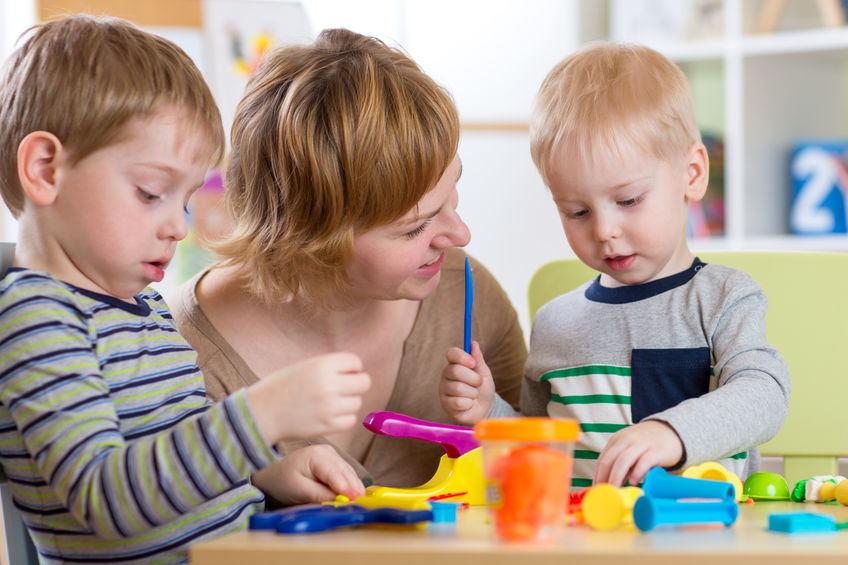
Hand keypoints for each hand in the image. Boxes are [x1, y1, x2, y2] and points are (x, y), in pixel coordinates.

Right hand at [247, 352, 370, 443]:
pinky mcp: (328, 426)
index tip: (342, 373)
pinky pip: (350, 420)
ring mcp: (330, 406)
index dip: (351, 368)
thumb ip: (330, 367)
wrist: (260, 413)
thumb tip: (358, 371)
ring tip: (329, 403)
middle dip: (356, 384)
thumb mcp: (304, 367)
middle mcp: (328, 384)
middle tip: (342, 389)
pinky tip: (328, 415)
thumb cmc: (281, 387)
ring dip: (348, 402)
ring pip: (357, 402)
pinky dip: (343, 418)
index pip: (355, 362)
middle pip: (364, 382)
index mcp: (321, 364)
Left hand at [251, 445, 364, 505]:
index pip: (335, 474)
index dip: (347, 488)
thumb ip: (320, 495)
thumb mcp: (299, 490)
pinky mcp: (335, 462)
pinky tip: (350, 497)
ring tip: (355, 504)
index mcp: (316, 455)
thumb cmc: (283, 482)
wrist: (274, 476)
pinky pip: (347, 476)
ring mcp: (333, 455)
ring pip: (350, 474)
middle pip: (346, 473)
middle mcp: (328, 452)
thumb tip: (341, 502)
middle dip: (354, 490)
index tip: (356, 501)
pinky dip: (349, 487)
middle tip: (359, 506)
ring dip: (353, 489)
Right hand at [438, 341, 493, 424]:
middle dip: (473, 378)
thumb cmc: (483, 388)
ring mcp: (444, 389)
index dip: (462, 357)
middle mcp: (446, 375)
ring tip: (473, 395)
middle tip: (478, 383)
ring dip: (473, 393)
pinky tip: (468, 404)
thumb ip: (478, 359)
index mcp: (454, 364)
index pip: (451, 353)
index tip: (473, 363)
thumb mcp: (483, 372)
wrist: (485, 408)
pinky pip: (459, 402)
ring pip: (459, 388)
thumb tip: (474, 343)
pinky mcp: (445, 404)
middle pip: (456, 371)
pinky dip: (469, 404)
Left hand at [593, 420, 683, 486]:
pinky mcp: (657, 450)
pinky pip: (644, 461)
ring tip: (615, 490)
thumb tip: (609, 485)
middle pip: (609, 460)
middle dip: (604, 478)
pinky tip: (633, 482)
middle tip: (603, 493)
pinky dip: (637, 472)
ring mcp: (641, 444)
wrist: (670, 431)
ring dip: (616, 477)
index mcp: (617, 440)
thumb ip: (620, 465)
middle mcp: (627, 440)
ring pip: (623, 460)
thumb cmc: (646, 445)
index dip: (597, 475)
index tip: (596, 489)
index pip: (602, 459)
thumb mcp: (629, 450)